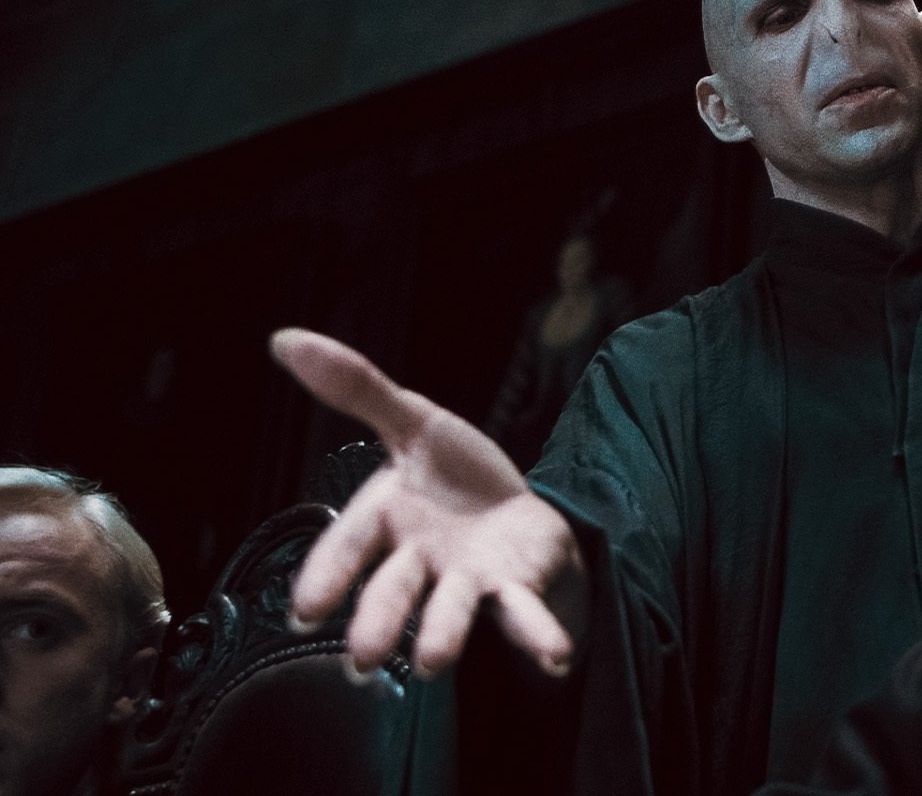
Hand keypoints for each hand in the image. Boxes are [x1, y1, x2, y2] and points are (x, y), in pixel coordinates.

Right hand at [272, 328, 587, 679]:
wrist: (512, 509)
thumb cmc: (451, 474)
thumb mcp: (411, 420)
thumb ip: (355, 387)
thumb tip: (285, 338)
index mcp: (386, 521)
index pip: (349, 546)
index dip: (326, 577)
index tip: (303, 610)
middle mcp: (420, 562)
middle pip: (395, 590)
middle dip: (377, 620)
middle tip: (360, 660)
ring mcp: (466, 580)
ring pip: (452, 611)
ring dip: (443, 636)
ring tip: (433, 661)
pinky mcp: (514, 588)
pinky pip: (524, 614)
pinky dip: (539, 637)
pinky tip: (557, 656)